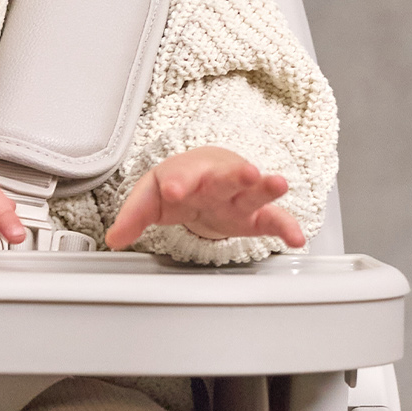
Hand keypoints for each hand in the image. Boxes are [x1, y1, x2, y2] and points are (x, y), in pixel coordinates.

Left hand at [104, 148, 307, 253]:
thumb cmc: (181, 182)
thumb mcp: (152, 197)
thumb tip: (115, 238)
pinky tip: (296, 238)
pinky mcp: (255, 215)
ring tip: (278, 184)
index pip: (182, 176)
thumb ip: (134, 216)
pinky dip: (286, 228)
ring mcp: (238, 198)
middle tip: (245, 172)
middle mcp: (216, 182)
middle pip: (225, 176)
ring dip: (266, 187)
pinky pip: (273, 220)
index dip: (178, 183)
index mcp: (188, 174)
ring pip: (254, 191)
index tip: (174, 190)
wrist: (206, 172)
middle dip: (234, 174)